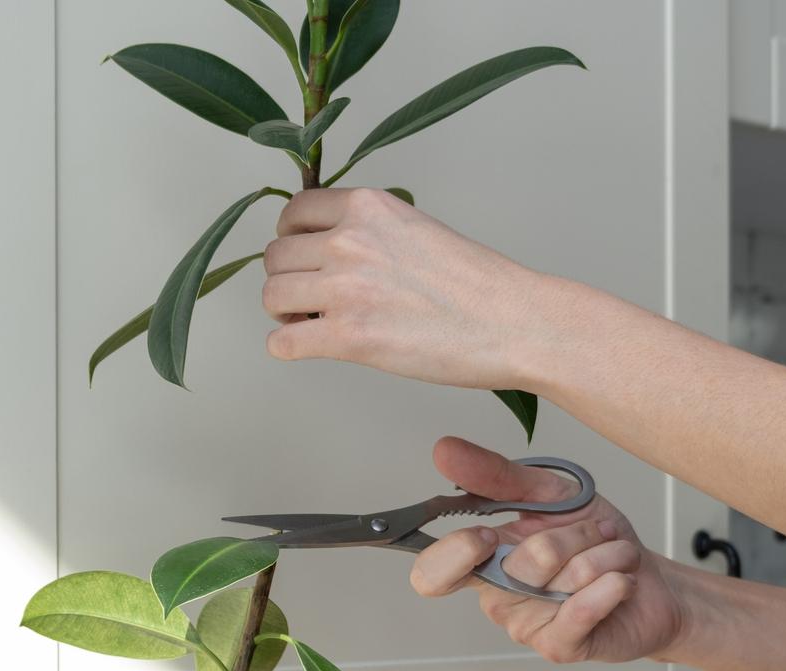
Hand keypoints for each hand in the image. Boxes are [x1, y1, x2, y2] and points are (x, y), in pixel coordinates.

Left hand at [262, 187, 580, 389]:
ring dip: (285, 312)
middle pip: (275, 256)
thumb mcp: (416, 229)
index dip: (292, 239)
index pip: (293, 212)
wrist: (513, 322)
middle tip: (310, 300)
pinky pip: (281, 342)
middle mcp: (350, 240)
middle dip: (288, 279)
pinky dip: (286, 347)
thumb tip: (327, 250)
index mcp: (368, 207)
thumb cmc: (477, 285)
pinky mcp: (349, 336)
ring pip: (271, 295)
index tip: (304, 258)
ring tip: (313, 323)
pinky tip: (308, 348)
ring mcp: (345, 288)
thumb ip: (368, 231)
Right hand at [409, 437, 686, 662]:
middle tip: (596, 532)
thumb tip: (444, 450)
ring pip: (563, 581)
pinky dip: (612, 583)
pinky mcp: (560, 647)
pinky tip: (622, 580)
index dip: (455, 554)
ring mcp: (527, 627)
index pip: (433, 574)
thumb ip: (496, 475)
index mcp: (483, 561)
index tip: (488, 534)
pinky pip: (581, 610)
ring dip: (604, 556)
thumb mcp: (550, 494)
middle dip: (575, 536)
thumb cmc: (597, 541)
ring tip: (614, 557)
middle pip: (524, 563)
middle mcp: (498, 598)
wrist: (652, 580)